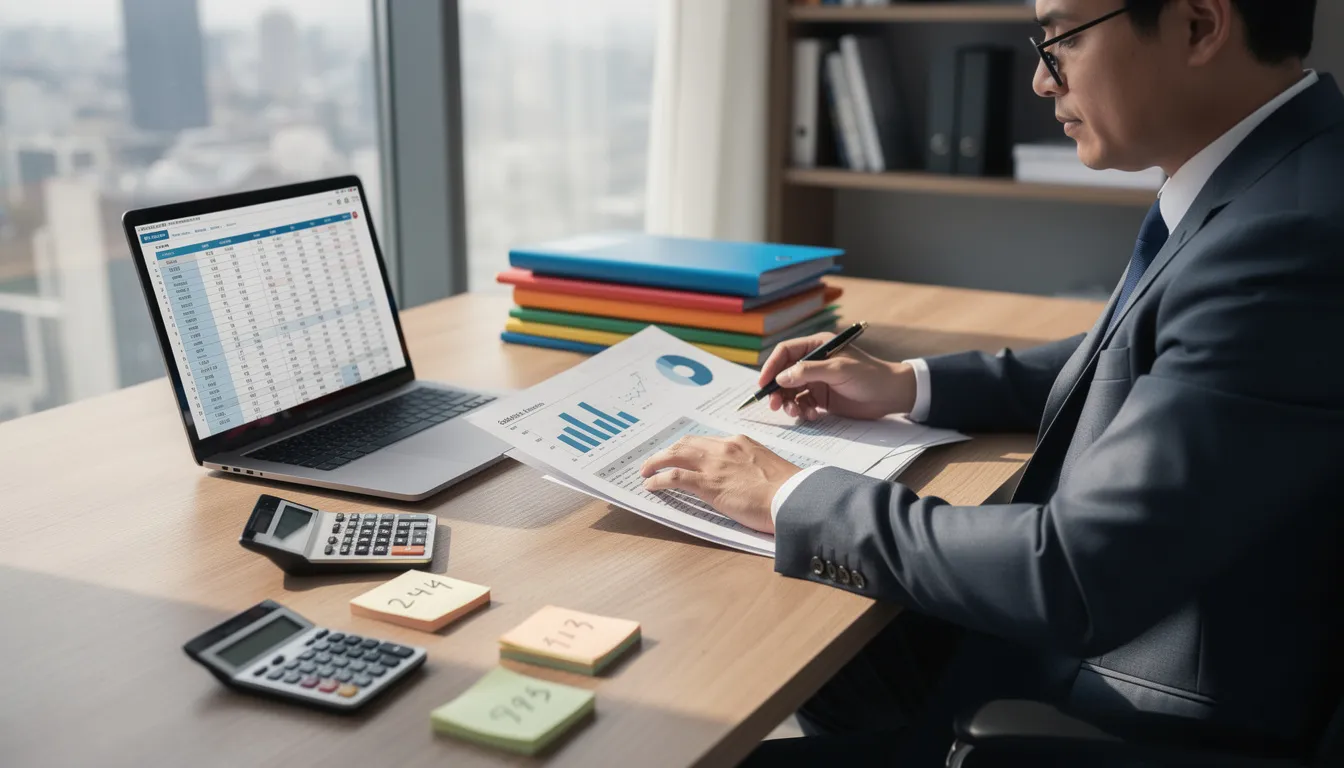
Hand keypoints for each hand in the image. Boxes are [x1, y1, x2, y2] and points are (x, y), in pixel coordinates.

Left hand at [639, 435, 800, 533]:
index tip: (680, 455)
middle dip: (668, 452)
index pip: (706, 442)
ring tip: (645, 471)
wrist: (793, 497)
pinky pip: (674, 477)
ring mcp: (714, 465)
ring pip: (675, 456)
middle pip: (686, 444)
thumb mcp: (767, 468)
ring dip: (656, 462)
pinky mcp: (708, 484)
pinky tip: (650, 485)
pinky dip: (658, 480)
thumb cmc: (787, 490)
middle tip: (655, 461)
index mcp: (740, 442)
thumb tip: (741, 478)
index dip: (689, 449)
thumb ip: (750, 467)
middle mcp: (724, 448)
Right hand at [757, 332, 915, 420]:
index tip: (763, 384)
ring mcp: (817, 380)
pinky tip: (811, 415)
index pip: (785, 352)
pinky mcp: (822, 397)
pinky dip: (802, 411)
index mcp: (816, 346)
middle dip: (777, 390)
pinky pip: (802, 404)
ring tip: (796, 413)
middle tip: (774, 405)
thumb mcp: (838, 370)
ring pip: (791, 392)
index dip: (771, 367)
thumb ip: (808, 372)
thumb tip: (781, 378)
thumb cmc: (869, 376)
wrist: (892, 395)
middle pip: (784, 374)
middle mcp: (813, 362)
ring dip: (789, 403)